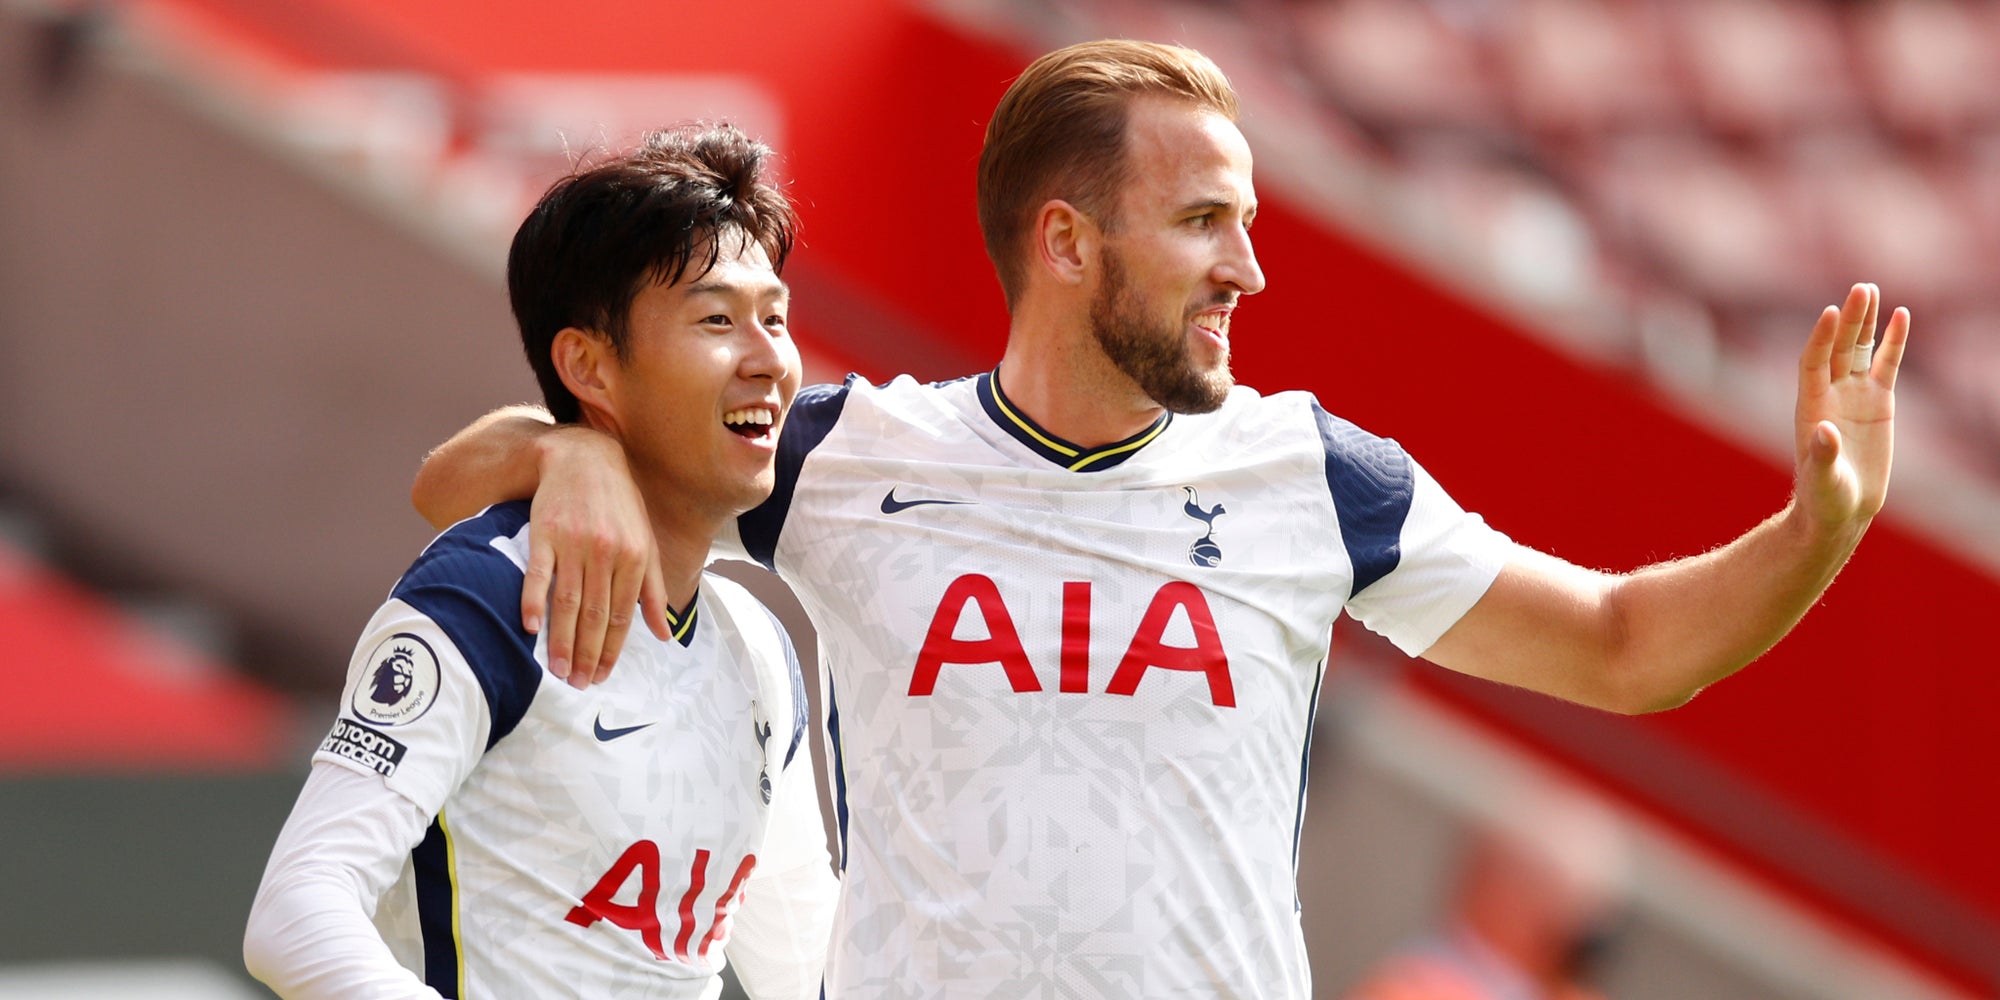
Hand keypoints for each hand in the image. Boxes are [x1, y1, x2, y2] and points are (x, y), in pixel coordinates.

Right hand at [523, 425, 668, 687]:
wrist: (584, 457)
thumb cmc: (619, 505)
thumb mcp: (645, 543)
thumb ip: (652, 590)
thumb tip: (663, 635)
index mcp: (634, 558)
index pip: (621, 616)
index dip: (611, 650)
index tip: (601, 676)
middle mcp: (607, 553)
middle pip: (594, 615)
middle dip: (587, 655)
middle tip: (578, 684)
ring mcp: (575, 543)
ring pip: (567, 602)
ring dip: (562, 640)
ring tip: (557, 671)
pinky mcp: (545, 532)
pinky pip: (538, 573)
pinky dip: (533, 601)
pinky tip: (531, 628)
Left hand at [1794, 282, 1908, 533]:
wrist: (1840, 508)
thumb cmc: (1823, 496)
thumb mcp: (1823, 479)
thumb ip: (1822, 456)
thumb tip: (1825, 431)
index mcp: (1811, 406)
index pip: (1813, 362)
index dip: (1820, 338)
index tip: (1829, 312)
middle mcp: (1830, 393)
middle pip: (1838, 348)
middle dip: (1849, 319)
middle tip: (1861, 289)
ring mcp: (1854, 394)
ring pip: (1860, 349)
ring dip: (1866, 322)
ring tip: (1871, 291)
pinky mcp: (1878, 402)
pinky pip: (1887, 364)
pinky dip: (1893, 341)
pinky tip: (1901, 315)